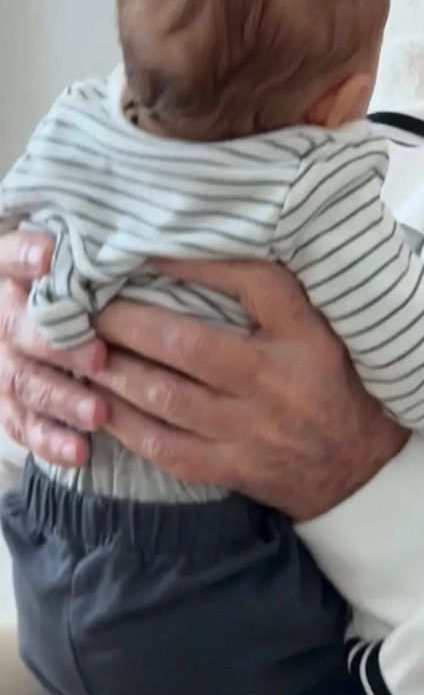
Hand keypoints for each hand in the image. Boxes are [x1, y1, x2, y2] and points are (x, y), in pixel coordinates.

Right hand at [0, 232, 107, 465]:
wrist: (57, 323)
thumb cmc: (93, 290)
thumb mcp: (88, 265)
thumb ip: (94, 256)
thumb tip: (138, 244)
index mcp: (17, 274)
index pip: (9, 255)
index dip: (24, 257)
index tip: (48, 259)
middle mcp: (5, 314)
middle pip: (19, 328)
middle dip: (60, 344)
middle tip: (99, 357)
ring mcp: (4, 361)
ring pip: (23, 381)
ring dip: (61, 399)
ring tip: (99, 413)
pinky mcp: (8, 403)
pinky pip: (20, 424)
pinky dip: (49, 439)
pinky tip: (80, 451)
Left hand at [91, 259, 409, 519]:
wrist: (359, 468)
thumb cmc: (337, 385)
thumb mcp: (324, 331)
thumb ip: (281, 296)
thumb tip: (217, 246)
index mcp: (306, 337)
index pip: (254, 283)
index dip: (197, 261)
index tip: (149, 247)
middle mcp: (276, 381)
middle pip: (187, 344)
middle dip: (126, 321)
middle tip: (87, 301)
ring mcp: (251, 430)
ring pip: (164, 396)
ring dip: (113, 369)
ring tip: (80, 346)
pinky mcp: (231, 467)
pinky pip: (164, 446)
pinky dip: (123, 423)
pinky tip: (98, 402)